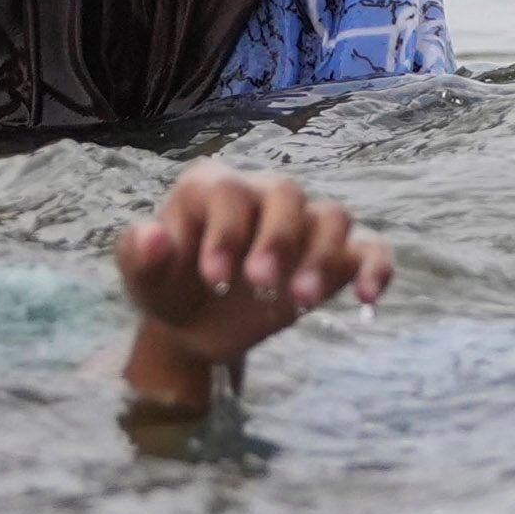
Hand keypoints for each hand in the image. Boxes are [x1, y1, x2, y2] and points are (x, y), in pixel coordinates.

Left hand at [114, 168, 389, 413]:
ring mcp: (302, 226)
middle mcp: (263, 195)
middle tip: (259, 284)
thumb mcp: (141, 277)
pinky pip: (369, 248)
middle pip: (288, 194)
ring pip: (333, 216)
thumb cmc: (167, 286)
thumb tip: (153, 235)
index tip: (215, 278)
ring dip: (322, 256)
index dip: (226, 231)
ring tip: (300, 301)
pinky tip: (368, 298)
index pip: (229, 192)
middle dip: (278, 239)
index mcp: (212, 188)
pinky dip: (375, 267)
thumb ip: (139, 254)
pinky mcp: (332, 259)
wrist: (193, 325)